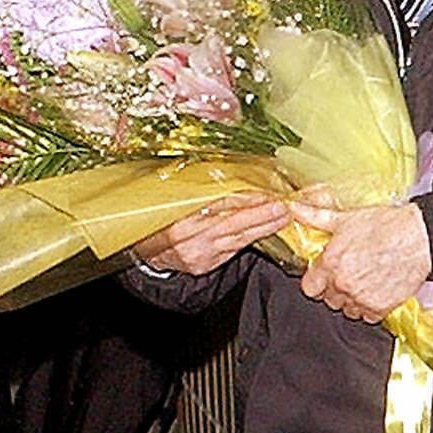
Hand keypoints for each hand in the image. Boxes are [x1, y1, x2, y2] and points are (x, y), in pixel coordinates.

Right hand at [133, 192, 289, 275]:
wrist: (148, 249)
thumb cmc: (163, 216)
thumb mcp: (173, 195)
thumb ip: (197, 185)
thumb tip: (233, 168)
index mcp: (177, 210)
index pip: (218, 201)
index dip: (244, 196)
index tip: (266, 188)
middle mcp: (188, 233)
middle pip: (232, 221)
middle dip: (262, 212)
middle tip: (284, 204)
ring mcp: (198, 251)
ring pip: (238, 237)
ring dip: (265, 225)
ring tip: (285, 215)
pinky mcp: (204, 264)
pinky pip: (235, 249)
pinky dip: (255, 237)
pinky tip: (270, 228)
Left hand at [291, 197, 429, 322]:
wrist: (421, 238)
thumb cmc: (387, 226)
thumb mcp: (347, 218)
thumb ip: (316, 217)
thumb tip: (295, 208)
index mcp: (330, 262)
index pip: (310, 288)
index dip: (318, 281)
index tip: (327, 275)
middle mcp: (343, 283)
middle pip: (329, 300)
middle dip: (336, 289)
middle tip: (351, 275)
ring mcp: (361, 297)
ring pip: (347, 310)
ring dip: (353, 300)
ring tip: (366, 283)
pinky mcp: (380, 307)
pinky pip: (367, 317)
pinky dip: (371, 308)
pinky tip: (378, 291)